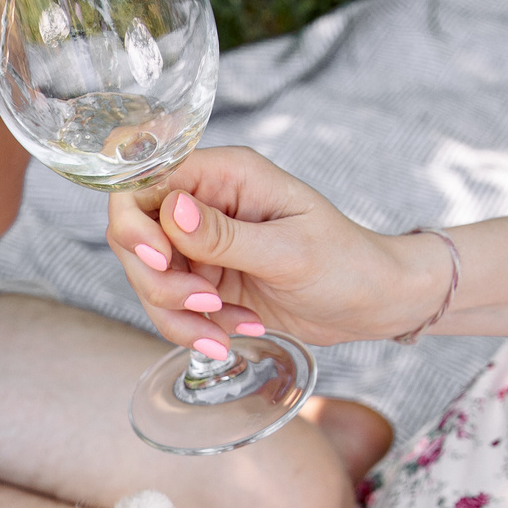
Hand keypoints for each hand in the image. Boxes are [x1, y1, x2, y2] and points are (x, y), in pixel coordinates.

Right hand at [107, 146, 450, 349]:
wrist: (372, 303)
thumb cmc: (347, 263)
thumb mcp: (290, 251)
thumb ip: (225, 235)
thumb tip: (172, 210)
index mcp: (226, 175)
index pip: (145, 182)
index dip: (136, 224)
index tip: (160, 261)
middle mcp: (205, 203)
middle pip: (135, 236)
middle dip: (160, 282)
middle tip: (208, 306)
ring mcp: (200, 244)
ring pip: (147, 279)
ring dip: (178, 315)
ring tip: (229, 330)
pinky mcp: (204, 280)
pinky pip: (170, 307)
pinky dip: (194, 329)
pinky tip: (236, 332)